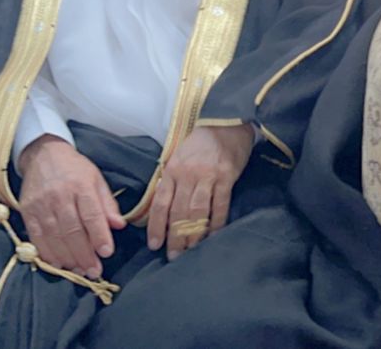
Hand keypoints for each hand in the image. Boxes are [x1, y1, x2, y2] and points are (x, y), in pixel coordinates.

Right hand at [17, 135, 123, 277]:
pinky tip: (58, 264)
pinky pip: (36, 237)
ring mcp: (41, 205)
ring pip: (54, 237)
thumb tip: (119, 225)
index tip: (107, 253)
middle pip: (72, 230)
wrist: (43, 155)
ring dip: (67, 258)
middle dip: (84, 254)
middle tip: (94, 271)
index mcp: (81, 185)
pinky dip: (47, 254)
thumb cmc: (75, 169)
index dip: (99, 235)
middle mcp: (60, 196)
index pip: (91, 214)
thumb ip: (107, 204)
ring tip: (79, 270)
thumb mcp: (96, 180)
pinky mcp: (28, 212)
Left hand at [147, 124, 254, 260]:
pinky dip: (217, 223)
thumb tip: (161, 207)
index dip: (157, 227)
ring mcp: (208, 176)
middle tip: (174, 256)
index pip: (160, 204)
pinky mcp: (226, 177)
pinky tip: (213, 236)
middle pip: (178, 212)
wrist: (225, 124)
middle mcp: (187, 175)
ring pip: (197, 212)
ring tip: (191, 251)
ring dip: (193, 234)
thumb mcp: (178, 158)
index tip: (155, 245)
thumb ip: (170, 181)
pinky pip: (220, 206)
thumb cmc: (199, 143)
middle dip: (175, 237)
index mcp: (172, 170)